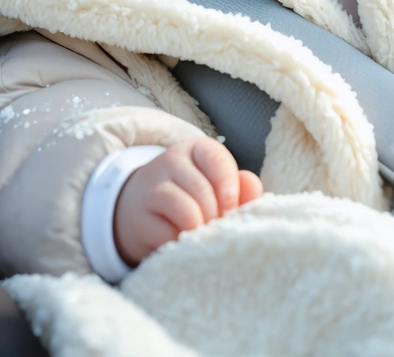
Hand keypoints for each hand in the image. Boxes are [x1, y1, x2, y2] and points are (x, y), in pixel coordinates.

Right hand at [113, 137, 262, 265]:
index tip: (231, 211)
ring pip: (188, 212)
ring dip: (200, 231)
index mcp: (197, 149)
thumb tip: (253, 189)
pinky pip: (169, 234)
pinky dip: (181, 243)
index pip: (218, 161)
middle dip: (216, 217)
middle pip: (204, 191)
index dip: (230, 191)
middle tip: (217, 230)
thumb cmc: (194, 199)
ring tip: (201, 236)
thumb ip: (243, 189)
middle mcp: (171, 160)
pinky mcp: (140, 216)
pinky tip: (181, 241)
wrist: (144, 210)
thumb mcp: (218, 187)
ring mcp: (152, 186)